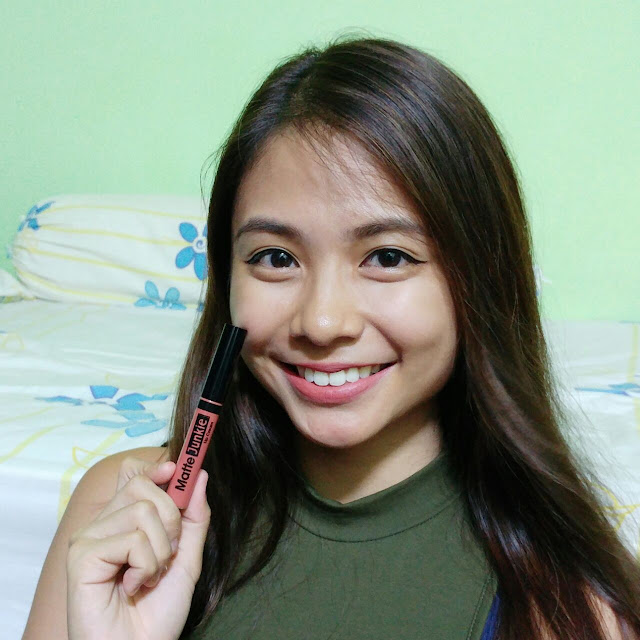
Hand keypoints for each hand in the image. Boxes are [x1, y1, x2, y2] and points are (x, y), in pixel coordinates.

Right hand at [66, 457, 210, 639]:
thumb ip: (194, 518)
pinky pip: (131, 539)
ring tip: (149, 576)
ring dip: (160, 549)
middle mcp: (103, 524)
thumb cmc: (158, 612)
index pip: (132, 472)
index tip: (175, 470)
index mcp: (122, 521)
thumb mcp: (187, 558)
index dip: (155, 466)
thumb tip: (199, 475)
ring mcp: (88, 538)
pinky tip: (133, 586)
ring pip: (142, 510)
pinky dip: (145, 566)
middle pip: (142, 484)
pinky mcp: (81, 556)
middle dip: (170, 518)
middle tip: (167, 555)